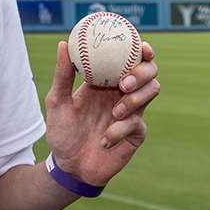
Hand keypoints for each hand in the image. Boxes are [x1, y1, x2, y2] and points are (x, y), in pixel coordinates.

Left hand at [44, 39, 158, 186]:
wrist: (69, 166)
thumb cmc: (62, 132)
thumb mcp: (58, 102)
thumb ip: (63, 75)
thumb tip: (63, 43)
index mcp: (106, 80)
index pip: (130, 58)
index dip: (140, 49)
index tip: (140, 45)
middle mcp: (122, 93)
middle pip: (149, 72)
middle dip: (142, 73)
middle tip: (124, 83)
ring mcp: (132, 112)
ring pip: (151, 92)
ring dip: (134, 100)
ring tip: (115, 112)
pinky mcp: (136, 133)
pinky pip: (137, 124)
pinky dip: (120, 130)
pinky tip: (104, 139)